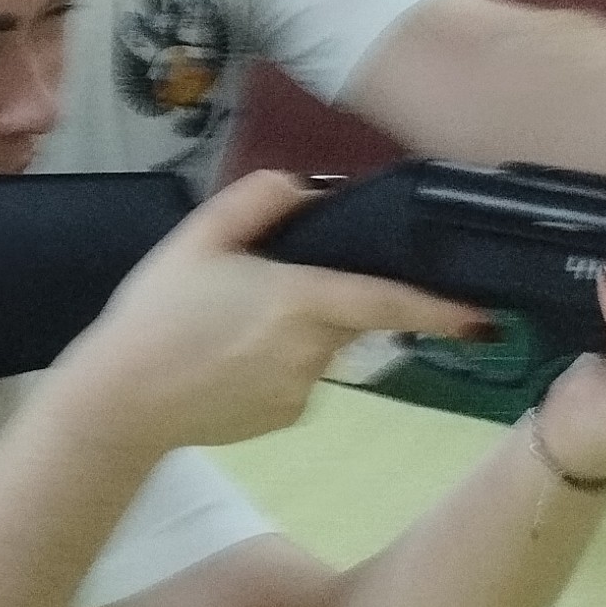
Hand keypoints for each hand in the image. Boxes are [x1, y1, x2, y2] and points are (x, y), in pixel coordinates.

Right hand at [48, 171, 487, 462]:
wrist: (119, 402)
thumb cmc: (155, 312)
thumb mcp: (198, 235)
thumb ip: (260, 198)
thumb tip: (313, 188)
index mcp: (301, 299)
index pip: (389, 302)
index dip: (443, 310)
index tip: (486, 319)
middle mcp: (314, 350)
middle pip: (346, 317)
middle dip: (323, 301)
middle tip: (253, 296)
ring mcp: (303, 392)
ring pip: (320, 349)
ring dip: (293, 334)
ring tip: (224, 330)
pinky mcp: (286, 419)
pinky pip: (297, 380)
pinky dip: (274, 366)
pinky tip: (223, 364)